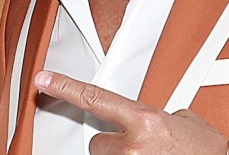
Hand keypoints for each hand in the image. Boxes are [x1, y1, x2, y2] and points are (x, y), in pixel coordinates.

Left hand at [35, 70, 228, 153]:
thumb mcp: (186, 123)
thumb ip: (160, 115)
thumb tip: (152, 118)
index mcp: (145, 121)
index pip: (95, 98)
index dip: (64, 87)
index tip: (42, 80)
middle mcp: (132, 147)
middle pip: (100, 141)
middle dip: (117, 143)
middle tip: (144, 147)